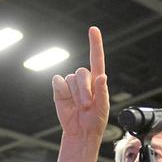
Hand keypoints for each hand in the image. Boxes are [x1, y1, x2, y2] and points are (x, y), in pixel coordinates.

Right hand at [51, 26, 107, 141]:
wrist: (80, 132)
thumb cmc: (95, 121)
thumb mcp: (103, 109)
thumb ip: (102, 92)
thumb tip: (102, 76)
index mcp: (97, 81)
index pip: (97, 59)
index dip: (95, 44)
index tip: (94, 29)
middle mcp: (84, 80)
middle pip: (82, 72)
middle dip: (84, 90)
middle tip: (86, 105)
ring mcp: (71, 84)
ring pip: (71, 79)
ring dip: (75, 94)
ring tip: (79, 107)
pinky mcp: (59, 89)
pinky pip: (58, 82)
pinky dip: (62, 91)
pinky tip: (67, 102)